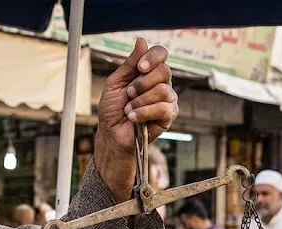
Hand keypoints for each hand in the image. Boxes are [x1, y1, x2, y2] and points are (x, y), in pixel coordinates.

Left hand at [93, 38, 177, 200]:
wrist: (112, 135)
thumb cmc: (112, 110)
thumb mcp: (115, 83)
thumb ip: (129, 64)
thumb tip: (142, 41)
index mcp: (148, 72)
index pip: (161, 54)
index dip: (153, 57)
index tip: (140, 67)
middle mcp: (161, 83)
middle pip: (165, 71)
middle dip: (142, 83)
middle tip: (128, 94)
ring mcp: (167, 99)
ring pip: (164, 90)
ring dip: (140, 100)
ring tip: (128, 109)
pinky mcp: (169, 116)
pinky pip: (164, 107)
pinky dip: (145, 112)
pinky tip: (133, 118)